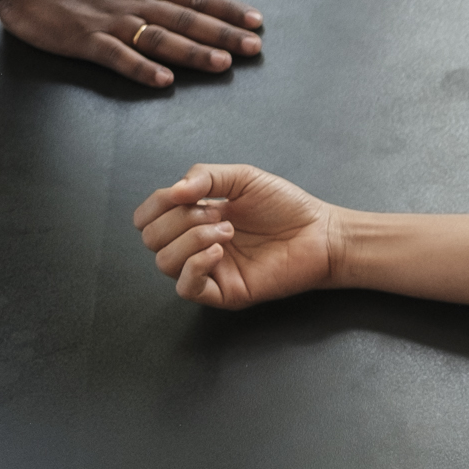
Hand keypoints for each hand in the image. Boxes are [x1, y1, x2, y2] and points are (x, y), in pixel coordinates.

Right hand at [0, 0, 264, 87]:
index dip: (228, 10)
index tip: (256, 21)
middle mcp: (135, 3)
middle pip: (187, 21)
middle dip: (224, 35)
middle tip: (254, 48)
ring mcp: (112, 22)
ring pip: (161, 39)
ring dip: (193, 53)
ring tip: (222, 64)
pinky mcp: (87, 40)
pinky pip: (118, 57)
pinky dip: (141, 68)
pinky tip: (163, 80)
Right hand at [132, 163, 340, 308]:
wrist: (320, 233)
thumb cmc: (286, 206)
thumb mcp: (242, 178)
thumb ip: (204, 176)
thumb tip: (172, 190)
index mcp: (194, 217)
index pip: (148, 216)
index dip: (156, 204)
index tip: (188, 194)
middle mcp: (195, 244)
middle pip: (152, 238)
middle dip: (179, 219)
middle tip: (217, 212)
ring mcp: (208, 269)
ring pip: (164, 262)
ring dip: (191, 239)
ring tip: (227, 230)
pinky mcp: (223, 292)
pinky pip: (186, 288)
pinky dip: (195, 265)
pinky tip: (219, 250)